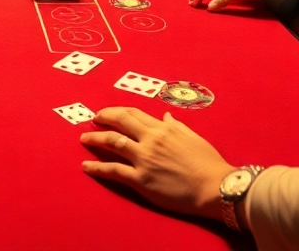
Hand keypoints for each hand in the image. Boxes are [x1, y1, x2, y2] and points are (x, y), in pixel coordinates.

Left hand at [80, 107, 232, 221]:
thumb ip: (176, 126)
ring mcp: (143, 159)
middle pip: (119, 123)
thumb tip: (166, 116)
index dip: (117, 112)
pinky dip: (97, 167)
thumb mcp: (193, 137)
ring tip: (84, 139)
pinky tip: (86, 166)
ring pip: (112, 143)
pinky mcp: (140, 179)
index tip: (107, 113)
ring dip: (95, 139)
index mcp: (163, 128)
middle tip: (93, 120)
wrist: (214, 187)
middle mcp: (150, 140)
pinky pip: (113, 171)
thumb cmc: (208, 163)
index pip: (134, 114)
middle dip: (102, 119)